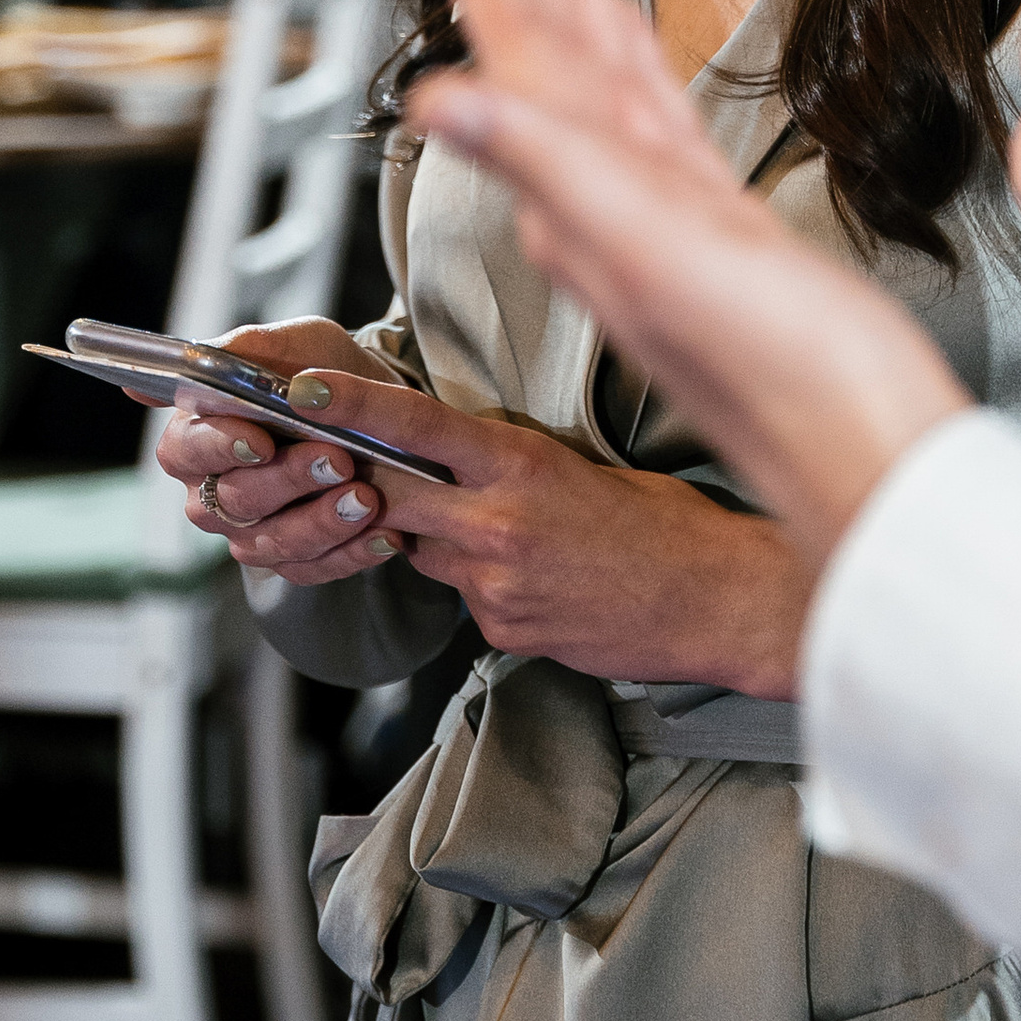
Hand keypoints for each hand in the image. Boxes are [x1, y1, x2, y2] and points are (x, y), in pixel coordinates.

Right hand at [158, 319, 396, 588]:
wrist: (377, 406)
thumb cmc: (323, 371)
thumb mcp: (296, 343)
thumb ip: (251, 349)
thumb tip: (202, 359)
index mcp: (198, 435)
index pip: (185, 449)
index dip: (218, 448)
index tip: (262, 440)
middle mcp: (214, 492)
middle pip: (233, 500)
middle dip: (287, 481)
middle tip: (335, 459)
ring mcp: (251, 532)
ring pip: (271, 543)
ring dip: (321, 522)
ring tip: (365, 498)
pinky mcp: (293, 561)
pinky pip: (313, 569)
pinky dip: (351, 554)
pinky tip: (386, 534)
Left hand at [216, 352, 810, 694]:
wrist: (718, 602)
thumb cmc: (669, 524)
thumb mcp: (585, 467)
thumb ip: (510, 465)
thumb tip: (454, 460)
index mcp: (522, 466)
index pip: (412, 426)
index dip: (348, 405)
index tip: (301, 389)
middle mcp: (498, 525)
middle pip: (390, 495)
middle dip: (371, 482)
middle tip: (361, 467)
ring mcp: (495, 585)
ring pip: (424, 552)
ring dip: (439, 538)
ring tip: (510, 533)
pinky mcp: (504, 631)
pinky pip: (466, 600)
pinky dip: (484, 586)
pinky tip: (540, 579)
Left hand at [406, 0, 968, 576]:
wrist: (876, 464)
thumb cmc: (790, 382)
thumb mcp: (660, 259)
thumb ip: (551, 167)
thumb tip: (439, 94)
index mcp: (590, 198)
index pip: (521, 58)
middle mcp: (609, 206)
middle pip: (550, 52)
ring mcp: (662, 219)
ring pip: (600, 77)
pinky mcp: (717, 233)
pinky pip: (655, 123)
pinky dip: (633, 64)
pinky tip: (619, 37)